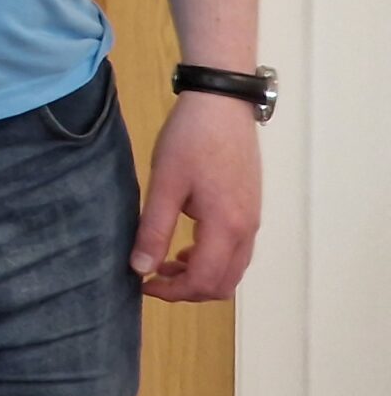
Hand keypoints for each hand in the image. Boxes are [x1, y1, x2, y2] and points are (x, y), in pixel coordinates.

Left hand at [132, 88, 262, 300]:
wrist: (222, 104)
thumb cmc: (190, 140)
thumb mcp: (165, 183)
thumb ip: (154, 229)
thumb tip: (140, 268)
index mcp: (227, 227)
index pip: (203, 280)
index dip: (172, 291)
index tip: (142, 283)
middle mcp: (247, 231)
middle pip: (223, 283)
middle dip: (188, 290)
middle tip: (153, 277)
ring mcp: (253, 220)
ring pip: (233, 270)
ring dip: (201, 276)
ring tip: (165, 262)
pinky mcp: (251, 208)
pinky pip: (237, 251)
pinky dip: (213, 259)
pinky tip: (186, 245)